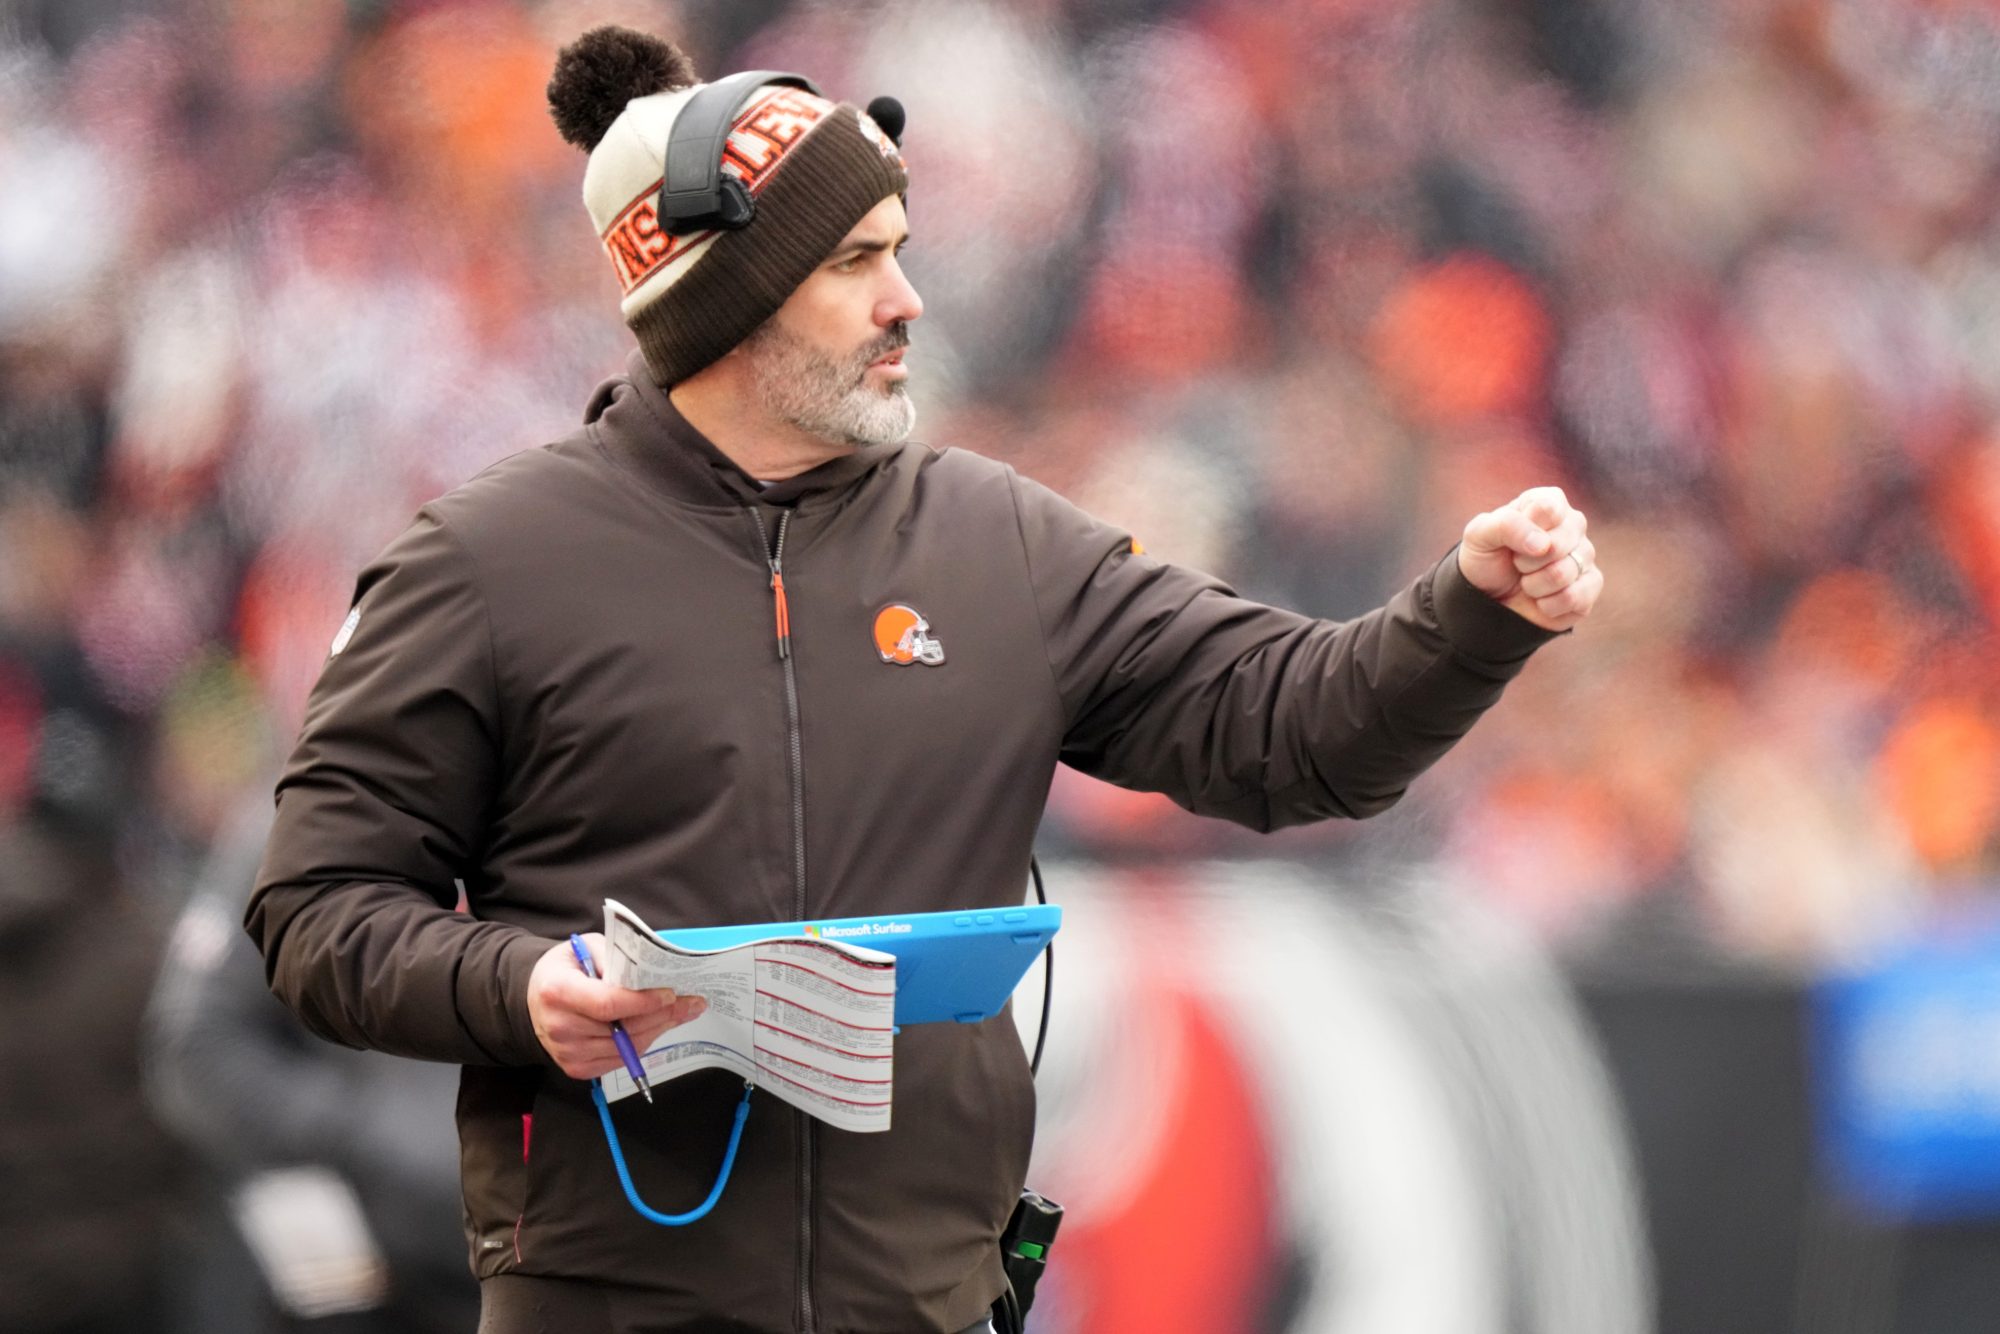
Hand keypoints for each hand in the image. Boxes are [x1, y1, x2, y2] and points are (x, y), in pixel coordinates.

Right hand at [526, 933, 705, 1080]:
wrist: (534, 998)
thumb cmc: (565, 968)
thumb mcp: (585, 947)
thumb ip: (615, 957)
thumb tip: (653, 971)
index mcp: (558, 992)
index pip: (608, 1003)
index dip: (643, 1001)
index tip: (671, 993)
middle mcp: (560, 1027)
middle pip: (622, 1029)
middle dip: (663, 1015)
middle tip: (692, 1003)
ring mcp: (567, 1053)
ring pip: (626, 1047)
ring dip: (658, 1029)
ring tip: (681, 1013)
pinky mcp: (576, 1068)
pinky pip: (619, 1060)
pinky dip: (642, 1043)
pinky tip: (657, 1026)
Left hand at [1458, 486, 1602, 631]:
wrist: (1488, 597)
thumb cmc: (1486, 558)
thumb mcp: (1480, 534)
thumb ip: (1507, 525)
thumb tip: (1544, 545)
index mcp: (1548, 502)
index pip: (1548, 508)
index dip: (1524, 530)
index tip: (1509, 539)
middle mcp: (1573, 525)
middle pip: (1557, 544)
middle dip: (1525, 561)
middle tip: (1516, 563)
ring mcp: (1585, 555)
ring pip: (1563, 573)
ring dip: (1534, 585)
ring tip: (1527, 580)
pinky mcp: (1591, 586)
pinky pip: (1576, 596)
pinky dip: (1547, 604)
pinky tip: (1540, 600)